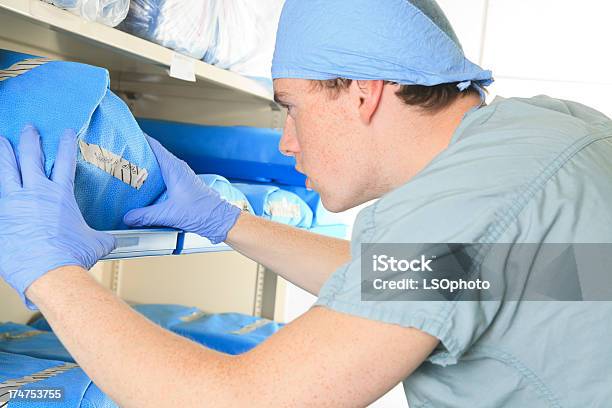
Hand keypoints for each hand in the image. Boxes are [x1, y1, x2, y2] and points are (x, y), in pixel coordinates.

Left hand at [0, 125, 115, 308]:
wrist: (50, 272)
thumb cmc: (71, 257)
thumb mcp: (95, 243)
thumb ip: (101, 237)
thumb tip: (112, 240)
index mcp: (60, 195)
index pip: (65, 161)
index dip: (66, 144)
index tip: (64, 133)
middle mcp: (35, 192)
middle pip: (31, 156)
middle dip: (30, 140)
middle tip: (28, 130)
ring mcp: (13, 202)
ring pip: (6, 168)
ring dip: (3, 153)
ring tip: (1, 142)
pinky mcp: (0, 216)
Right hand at [123, 136, 240, 243]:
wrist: (220, 220)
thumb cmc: (203, 212)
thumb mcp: (169, 214)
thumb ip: (146, 215)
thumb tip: (128, 217)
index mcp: (175, 168)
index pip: (154, 146)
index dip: (139, 139)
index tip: (126, 136)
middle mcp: (178, 169)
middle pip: (154, 156)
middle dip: (138, 155)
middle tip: (120, 156)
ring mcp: (181, 177)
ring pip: (159, 167)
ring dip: (146, 168)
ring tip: (128, 171)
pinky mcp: (183, 186)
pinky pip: (164, 177)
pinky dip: (153, 179)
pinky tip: (144, 189)